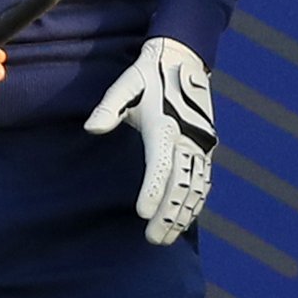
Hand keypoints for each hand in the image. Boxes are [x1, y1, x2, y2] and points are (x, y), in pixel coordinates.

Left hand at [80, 37, 215, 243]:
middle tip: (154, 238)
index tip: (142, 213)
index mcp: (165, 126)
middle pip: (181, 184)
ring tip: (168, 236)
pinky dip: (196, 200)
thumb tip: (91, 127)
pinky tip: (187, 217)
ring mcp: (200, 142)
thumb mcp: (126, 85)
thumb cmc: (149, 75)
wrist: (184, 59)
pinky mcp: (206, 144)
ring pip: (196, 186)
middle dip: (168, 214)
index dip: (153, 190)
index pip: (160, 165)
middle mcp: (188, 137)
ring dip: (183, 212)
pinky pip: (204, 178)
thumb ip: (109, 107)